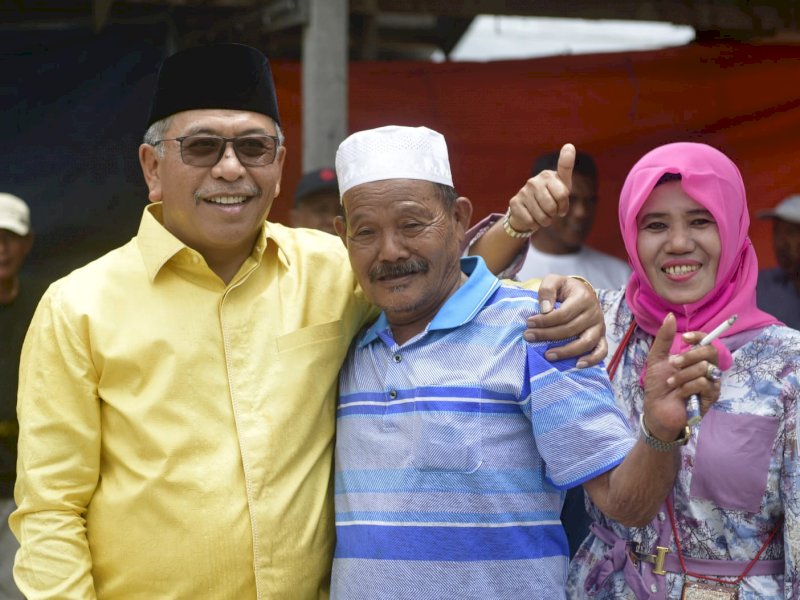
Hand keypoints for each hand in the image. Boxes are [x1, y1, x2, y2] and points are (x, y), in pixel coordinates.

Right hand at [506, 143, 574, 233]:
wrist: (527, 211)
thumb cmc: (550, 196)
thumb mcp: (562, 185)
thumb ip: (566, 167)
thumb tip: (569, 145)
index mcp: (548, 175)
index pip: (562, 195)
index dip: (563, 206)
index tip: (561, 208)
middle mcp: (534, 181)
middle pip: (552, 207)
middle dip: (553, 214)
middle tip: (550, 212)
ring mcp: (523, 192)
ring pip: (542, 216)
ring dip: (545, 221)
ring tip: (542, 215)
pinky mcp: (514, 203)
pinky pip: (531, 221)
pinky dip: (534, 225)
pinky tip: (532, 219)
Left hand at [524, 274, 606, 366]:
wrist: (581, 293)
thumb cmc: (564, 289)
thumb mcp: (554, 281)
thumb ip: (547, 290)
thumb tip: (545, 310)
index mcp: (584, 297)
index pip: (563, 313)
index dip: (545, 320)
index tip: (529, 323)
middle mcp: (595, 313)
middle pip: (571, 329)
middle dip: (547, 335)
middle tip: (529, 337)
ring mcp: (600, 326)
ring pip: (586, 343)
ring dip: (566, 351)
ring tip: (548, 356)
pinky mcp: (601, 337)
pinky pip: (601, 351)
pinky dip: (592, 360)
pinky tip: (577, 365)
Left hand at [642, 314, 720, 440]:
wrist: (656, 410)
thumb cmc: (658, 386)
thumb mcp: (657, 359)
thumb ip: (664, 339)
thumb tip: (671, 316)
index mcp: (694, 358)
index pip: (707, 341)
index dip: (699, 336)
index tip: (685, 338)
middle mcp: (706, 368)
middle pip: (710, 351)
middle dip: (689, 356)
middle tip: (673, 364)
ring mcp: (711, 382)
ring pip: (705, 368)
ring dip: (682, 376)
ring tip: (672, 384)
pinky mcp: (712, 397)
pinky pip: (703, 383)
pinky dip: (686, 387)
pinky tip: (680, 394)